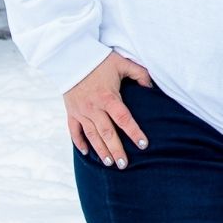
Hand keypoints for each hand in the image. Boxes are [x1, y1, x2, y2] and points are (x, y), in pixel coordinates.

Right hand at [64, 52, 152, 168]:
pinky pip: (74, 131)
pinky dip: (79, 142)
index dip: (134, 132)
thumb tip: (151, 87)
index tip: (143, 144)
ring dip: (100, 150)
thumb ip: (140, 74)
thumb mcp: (123, 63)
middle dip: (116, 150)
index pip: (124, 119)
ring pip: (92, 135)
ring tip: (109, 163)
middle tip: (124, 165)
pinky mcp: (71, 111)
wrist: (71, 57)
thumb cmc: (100, 60)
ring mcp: (81, 111)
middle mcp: (94, 108)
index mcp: (108, 97)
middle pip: (107, 133)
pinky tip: (86, 153)